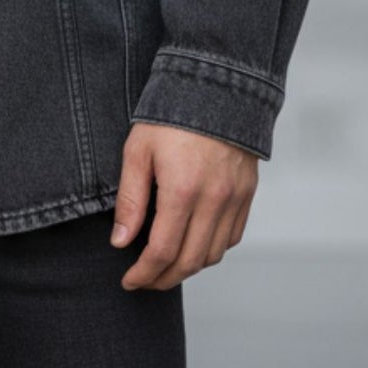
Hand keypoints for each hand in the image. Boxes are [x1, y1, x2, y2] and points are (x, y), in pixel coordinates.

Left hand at [110, 122, 258, 290]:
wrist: (215, 87)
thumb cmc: (171, 116)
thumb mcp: (138, 151)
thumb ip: (130, 200)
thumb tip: (121, 242)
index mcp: (182, 190)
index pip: (163, 251)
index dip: (144, 273)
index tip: (129, 281)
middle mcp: (214, 200)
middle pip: (190, 261)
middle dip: (164, 279)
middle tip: (144, 281)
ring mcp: (235, 199)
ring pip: (213, 254)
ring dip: (188, 268)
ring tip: (166, 266)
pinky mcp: (247, 194)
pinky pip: (232, 237)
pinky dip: (211, 249)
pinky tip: (193, 244)